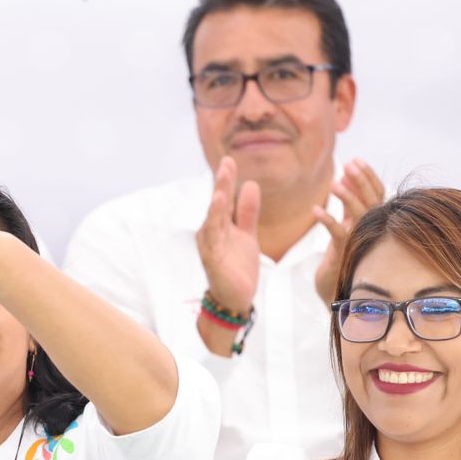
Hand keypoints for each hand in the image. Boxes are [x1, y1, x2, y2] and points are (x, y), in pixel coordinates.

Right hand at [195, 156, 260, 315]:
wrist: (236, 298)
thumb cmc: (237, 267)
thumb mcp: (247, 235)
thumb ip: (247, 212)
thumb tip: (250, 185)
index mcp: (219, 225)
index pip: (224, 199)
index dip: (227, 180)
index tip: (230, 160)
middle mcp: (211, 231)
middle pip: (217, 203)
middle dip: (222, 182)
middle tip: (227, 161)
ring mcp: (210, 244)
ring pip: (214, 216)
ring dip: (218, 196)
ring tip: (224, 178)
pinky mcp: (211, 256)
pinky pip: (212, 235)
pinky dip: (214, 218)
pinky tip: (218, 204)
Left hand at [312, 158, 384, 302]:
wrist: (335, 295)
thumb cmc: (340, 261)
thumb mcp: (345, 227)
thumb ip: (348, 205)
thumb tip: (346, 176)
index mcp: (371, 222)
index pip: (377, 194)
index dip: (368, 176)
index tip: (356, 160)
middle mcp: (369, 231)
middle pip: (373, 201)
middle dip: (361, 180)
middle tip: (349, 164)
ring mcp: (359, 243)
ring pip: (359, 216)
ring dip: (347, 198)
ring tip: (333, 184)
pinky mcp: (344, 256)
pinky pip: (338, 235)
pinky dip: (328, 221)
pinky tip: (315, 210)